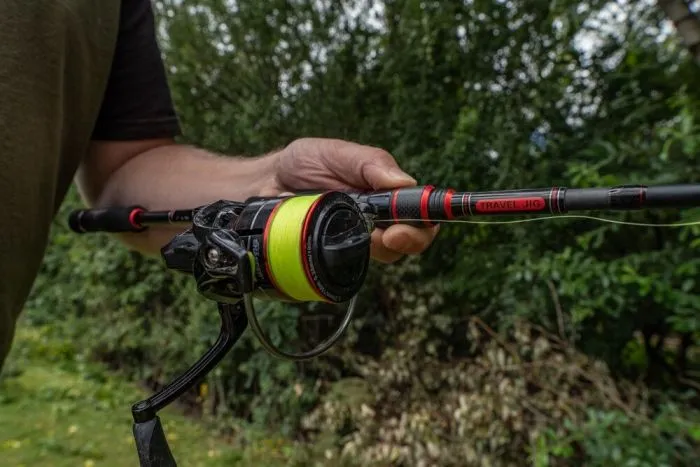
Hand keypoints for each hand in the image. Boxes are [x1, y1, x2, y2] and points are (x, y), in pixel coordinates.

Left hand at [260, 137, 438, 262]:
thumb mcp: (335, 153)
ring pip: (379, 257)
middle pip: (407, 242)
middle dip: (405, 242)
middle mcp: (375, 220)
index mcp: (384, 194)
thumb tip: (404, 181)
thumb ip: (370, 163)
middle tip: (386, 237)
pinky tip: (324, 246)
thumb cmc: (302, 164)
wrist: (262, 184)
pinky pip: (346, 268)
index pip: (419, 214)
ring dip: (371, 250)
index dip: (423, 224)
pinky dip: (340, 261)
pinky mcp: (332, 256)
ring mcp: (353, 240)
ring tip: (347, 233)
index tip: (404, 226)